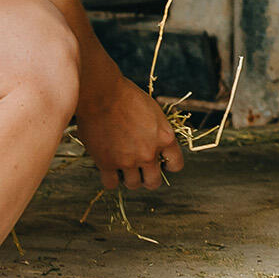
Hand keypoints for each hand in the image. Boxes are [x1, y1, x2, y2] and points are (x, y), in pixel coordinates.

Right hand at [73, 72, 185, 190]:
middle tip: (141, 171)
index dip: (168, 165)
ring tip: (122, 167)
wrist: (102, 92)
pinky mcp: (107, 163)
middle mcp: (149, 153)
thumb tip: (155, 141)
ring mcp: (128, 160)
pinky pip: (111, 184)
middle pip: (154, 182)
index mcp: (165, 137)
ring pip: (133, 185)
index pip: (176, 164)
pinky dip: (110, 178)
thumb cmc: (126, 95)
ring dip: (128, 178)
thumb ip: (156, 130)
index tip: (161, 163)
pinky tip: (108, 168)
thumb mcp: (152, 110)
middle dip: (148, 178)